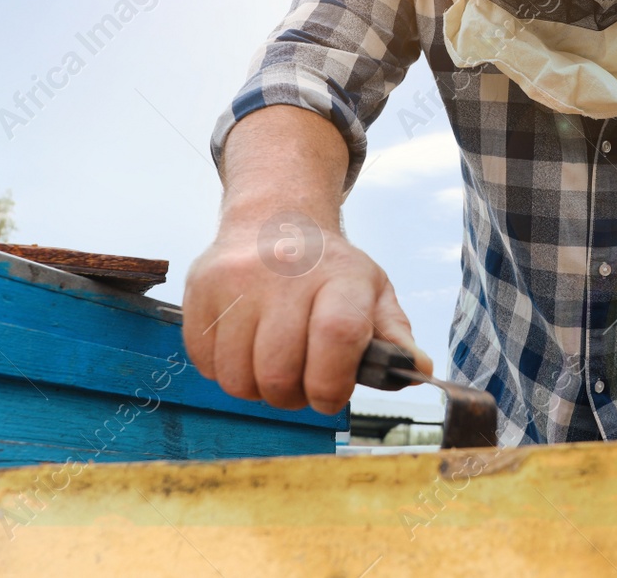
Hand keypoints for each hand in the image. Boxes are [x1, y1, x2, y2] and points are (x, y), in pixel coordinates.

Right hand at [182, 211, 431, 415]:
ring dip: (258, 388)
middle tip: (301, 382)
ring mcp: (236, 279)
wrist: (274, 220)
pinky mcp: (199, 289)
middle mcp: (284, 271)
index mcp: (339, 274)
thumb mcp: (373, 291)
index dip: (332, 383)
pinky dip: (225, 370)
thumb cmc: (328, 270)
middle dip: (294, 396)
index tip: (331, 393)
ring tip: (273, 365)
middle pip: (280, 372)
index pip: (337, 336)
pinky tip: (245, 347)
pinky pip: (205, 363)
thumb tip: (417, 369)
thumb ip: (394, 335)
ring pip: (238, 378)